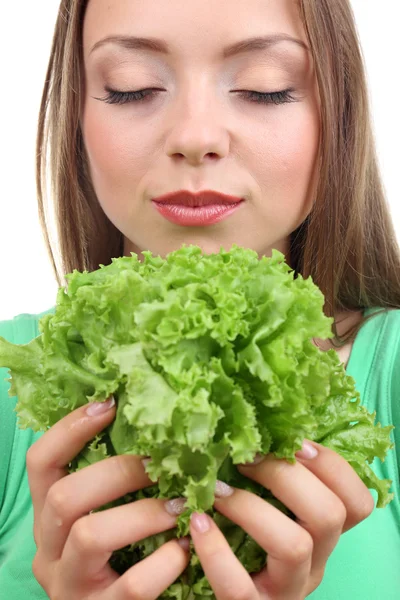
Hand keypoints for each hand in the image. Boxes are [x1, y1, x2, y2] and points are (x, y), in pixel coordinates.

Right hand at [26, 398, 189, 598]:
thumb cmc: (121, 557)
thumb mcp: (106, 516)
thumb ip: (115, 483)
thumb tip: (154, 423)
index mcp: (48, 518)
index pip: (40, 463)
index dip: (70, 429)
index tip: (110, 404)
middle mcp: (48, 551)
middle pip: (64, 496)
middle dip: (119, 472)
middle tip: (160, 464)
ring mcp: (70, 586)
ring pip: (90, 535)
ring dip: (143, 513)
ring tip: (181, 505)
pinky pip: (132, 585)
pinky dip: (164, 562)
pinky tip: (183, 549)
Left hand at [189, 440, 374, 599]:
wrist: (214, 594)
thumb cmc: (242, 544)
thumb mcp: (269, 513)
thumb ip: (273, 482)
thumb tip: (254, 431)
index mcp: (322, 535)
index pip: (356, 503)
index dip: (332, 467)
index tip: (295, 444)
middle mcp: (315, 563)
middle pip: (330, 515)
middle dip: (287, 476)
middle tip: (246, 459)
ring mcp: (287, 589)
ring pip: (294, 545)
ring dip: (251, 507)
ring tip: (217, 490)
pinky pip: (239, 585)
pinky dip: (216, 551)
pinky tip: (198, 523)